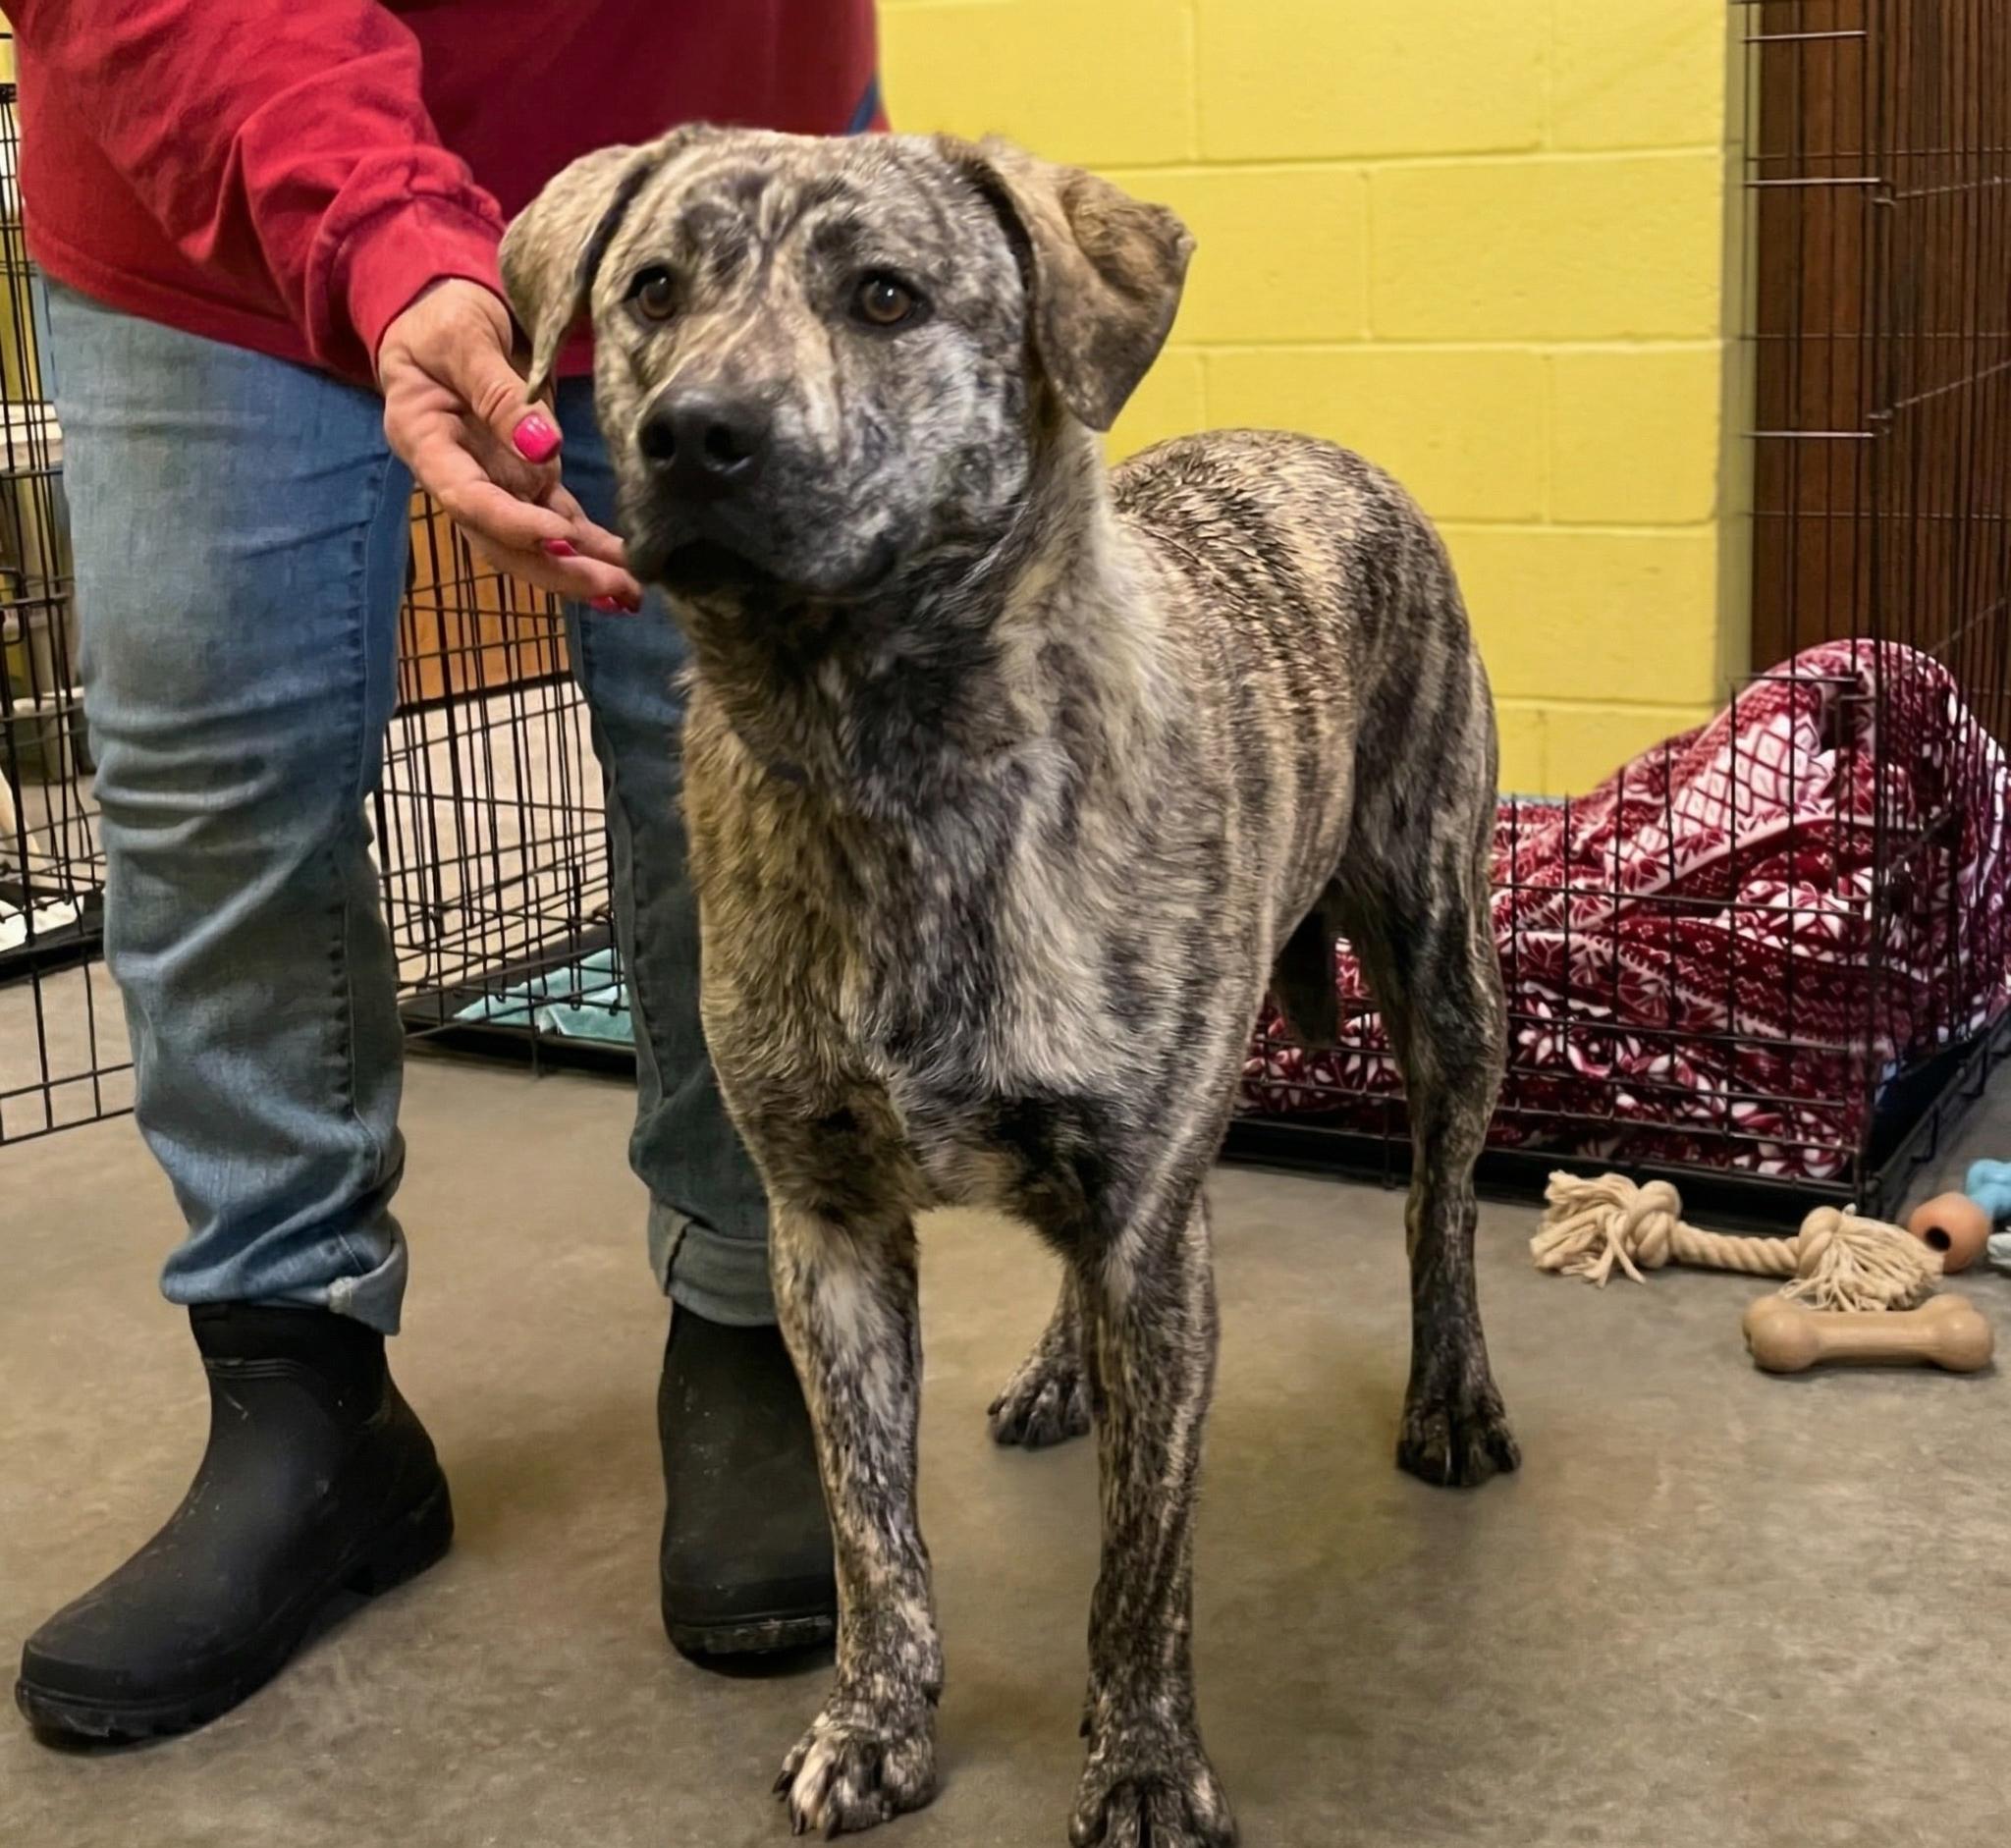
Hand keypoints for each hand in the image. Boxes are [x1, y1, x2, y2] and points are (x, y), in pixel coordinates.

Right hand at [378, 279, 642, 609]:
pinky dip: (593, 548)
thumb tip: (545, 447)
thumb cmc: (441, 317)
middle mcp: (459, 476)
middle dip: (558, 569)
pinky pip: (562, 521)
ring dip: (583, 571)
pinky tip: (627, 572)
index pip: (467, 499)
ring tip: (632, 594)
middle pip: (503, 541)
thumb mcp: (463, 338)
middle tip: (612, 588)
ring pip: (536, 542)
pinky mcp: (527, 478)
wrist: (443, 311)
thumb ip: (497, 392)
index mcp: (426, 443)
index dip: (513, 524)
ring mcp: (495, 482)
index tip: (560, 537)